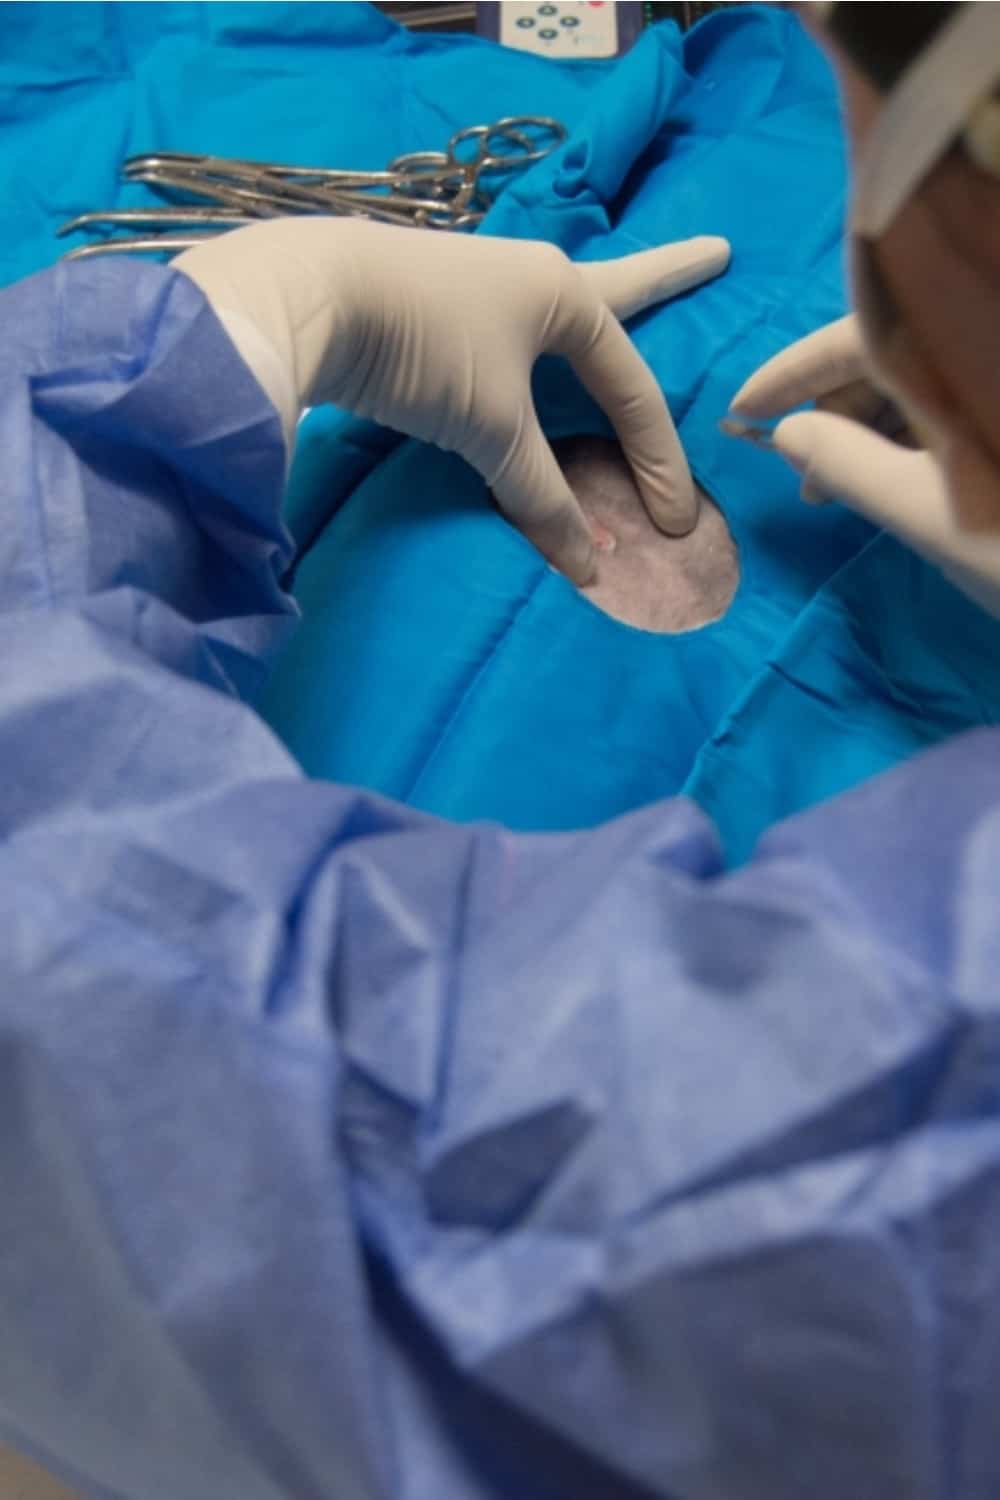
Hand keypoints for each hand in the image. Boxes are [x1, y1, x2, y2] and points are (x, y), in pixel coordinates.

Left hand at [178, 219, 729, 584]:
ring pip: (556, 319)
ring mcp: (482, 287)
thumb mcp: (493, 430)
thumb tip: (587, 565)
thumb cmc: (425, 350)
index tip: (674, 523)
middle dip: (668, 277)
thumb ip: (542, 497)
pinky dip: (532, 357)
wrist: (310, 298)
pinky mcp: (435, 308)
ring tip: (623, 303)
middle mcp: (532, 277)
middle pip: (617, 293)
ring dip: (593, 322)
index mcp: (566, 295)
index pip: (633, 388)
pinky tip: (529, 345)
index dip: (658, 462)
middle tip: (716, 254)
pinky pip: (509, 341)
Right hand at [727, 317, 999, 616]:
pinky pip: (961, 402)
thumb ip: (848, 464)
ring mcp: (997, 390)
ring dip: (873, 423)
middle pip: (902, 344)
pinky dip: (917, 434)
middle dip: (835, 402)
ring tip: (832, 489)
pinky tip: (888, 478)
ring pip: (931, 375)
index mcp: (970, 354)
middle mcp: (986, 351)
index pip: (868, 328)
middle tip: (796, 472)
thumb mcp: (930, 515)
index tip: (738, 409)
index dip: (797, 367)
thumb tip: (787, 431)